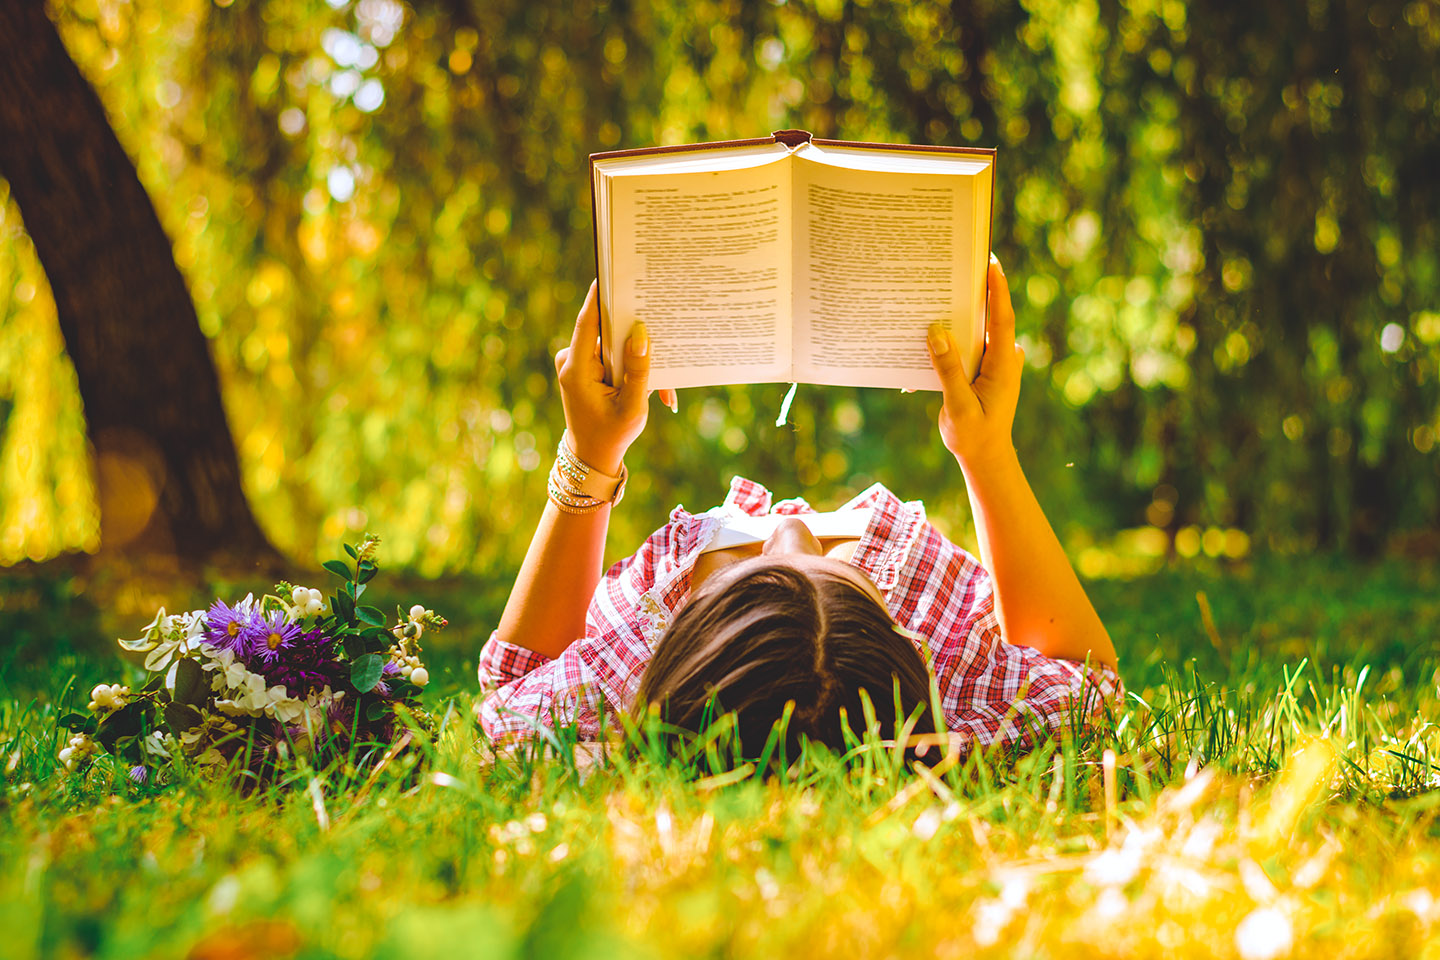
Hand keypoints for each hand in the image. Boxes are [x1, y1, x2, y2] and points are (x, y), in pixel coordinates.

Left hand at [553, 281, 673, 474]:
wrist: (592, 458)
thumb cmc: (612, 435)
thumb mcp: (632, 406)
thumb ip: (639, 369)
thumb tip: (641, 332)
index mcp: (576, 369)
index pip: (588, 322)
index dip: (600, 296)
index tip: (611, 272)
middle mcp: (571, 361)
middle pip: (604, 332)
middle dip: (633, 335)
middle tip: (657, 316)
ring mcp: (576, 365)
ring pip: (611, 346)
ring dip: (636, 359)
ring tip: (662, 385)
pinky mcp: (585, 370)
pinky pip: (609, 358)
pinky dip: (630, 368)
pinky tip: (653, 390)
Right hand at [927, 255, 1023, 471]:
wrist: (984, 457)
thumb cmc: (973, 436)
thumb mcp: (958, 406)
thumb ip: (948, 369)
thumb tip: (935, 331)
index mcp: (1002, 365)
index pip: (1002, 319)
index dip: (997, 290)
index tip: (991, 262)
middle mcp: (1002, 359)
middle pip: (988, 317)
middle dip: (973, 293)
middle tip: (957, 265)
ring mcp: (994, 363)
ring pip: (975, 330)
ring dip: (958, 315)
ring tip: (937, 291)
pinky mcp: (983, 369)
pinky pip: (967, 345)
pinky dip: (951, 337)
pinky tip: (929, 331)